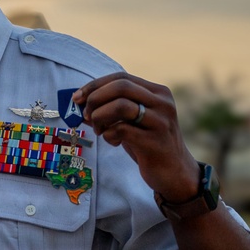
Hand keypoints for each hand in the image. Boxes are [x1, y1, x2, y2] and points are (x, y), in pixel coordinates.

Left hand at [73, 72, 197, 200]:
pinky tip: (113, 142)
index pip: (121, 77)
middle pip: (121, 86)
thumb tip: (77, 103)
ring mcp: (161, 121)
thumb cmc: (146, 143)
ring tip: (100, 131)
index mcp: (157, 92)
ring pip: (120, 105)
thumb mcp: (130, 121)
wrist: (173, 172)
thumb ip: (110, 109)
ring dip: (100, 118)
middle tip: (86, 116)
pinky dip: (109, 135)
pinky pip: (121, 129)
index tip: (76, 98)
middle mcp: (162, 102)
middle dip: (95, 99)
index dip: (95, 85)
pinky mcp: (155, 141)